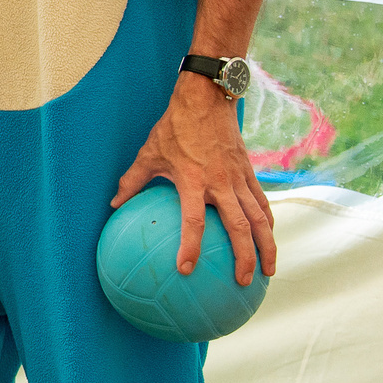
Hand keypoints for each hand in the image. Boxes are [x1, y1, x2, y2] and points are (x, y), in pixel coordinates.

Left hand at [112, 75, 274, 285]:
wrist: (206, 100)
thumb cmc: (174, 128)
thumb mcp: (148, 153)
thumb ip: (132, 181)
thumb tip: (114, 204)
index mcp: (193, 181)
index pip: (194, 221)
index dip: (190, 246)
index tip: (185, 270)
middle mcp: (221, 183)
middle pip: (239, 227)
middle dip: (243, 257)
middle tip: (242, 282)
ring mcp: (239, 178)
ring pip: (259, 219)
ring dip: (266, 246)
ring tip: (268, 271)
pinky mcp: (250, 173)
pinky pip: (263, 203)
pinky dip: (267, 223)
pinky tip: (268, 239)